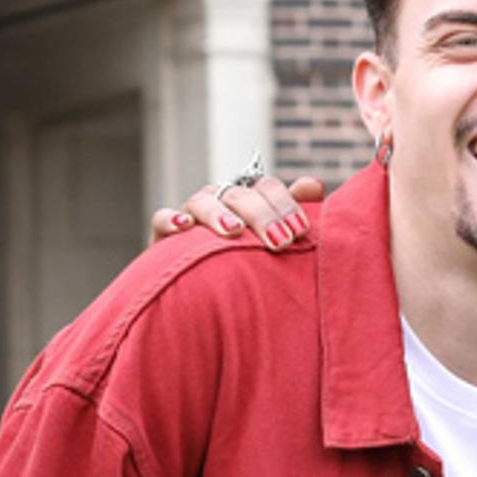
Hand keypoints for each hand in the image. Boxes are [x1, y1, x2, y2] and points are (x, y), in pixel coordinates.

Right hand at [151, 173, 325, 248]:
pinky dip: (170, 219)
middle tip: (280, 241)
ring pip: (202, 200)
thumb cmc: (247, 262)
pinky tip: (183, 227)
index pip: (267, 187)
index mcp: (250, 199)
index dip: (285, 204)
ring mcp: (192, 214)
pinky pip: (161, 218)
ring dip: (219, 213)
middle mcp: (221, 201)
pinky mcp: (164, 235)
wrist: (201, 291)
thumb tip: (315, 186)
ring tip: (234, 230)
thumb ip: (293, 213)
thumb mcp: (273, 240)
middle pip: (240, 194)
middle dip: (262, 214)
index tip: (300, 230)